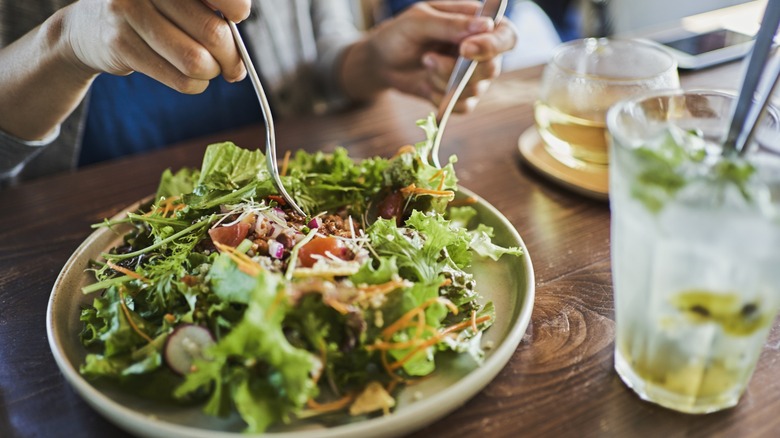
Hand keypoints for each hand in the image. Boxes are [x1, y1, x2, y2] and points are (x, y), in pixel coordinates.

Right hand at [62, 0, 250, 93]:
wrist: (88, 25)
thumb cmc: (150, 10)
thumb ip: (207, 6)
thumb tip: (239, 35)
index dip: (237, 8)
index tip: (236, 18)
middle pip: (213, 32)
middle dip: (232, 56)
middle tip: (233, 64)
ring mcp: (129, 12)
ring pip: (197, 61)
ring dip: (213, 72)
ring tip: (211, 69)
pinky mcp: (120, 45)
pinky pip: (179, 79)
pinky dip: (195, 84)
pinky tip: (193, 78)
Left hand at [362, 1, 516, 111]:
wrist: (382, 61)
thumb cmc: (401, 34)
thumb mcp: (419, 21)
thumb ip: (451, 24)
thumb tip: (485, 25)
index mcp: (479, 24)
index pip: (506, 37)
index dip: (492, 46)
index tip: (465, 49)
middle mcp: (482, 51)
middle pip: (492, 68)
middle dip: (456, 69)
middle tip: (428, 57)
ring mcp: (473, 76)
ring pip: (474, 89)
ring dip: (443, 81)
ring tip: (424, 62)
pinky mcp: (461, 96)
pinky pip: (463, 106)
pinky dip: (441, 99)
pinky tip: (427, 84)